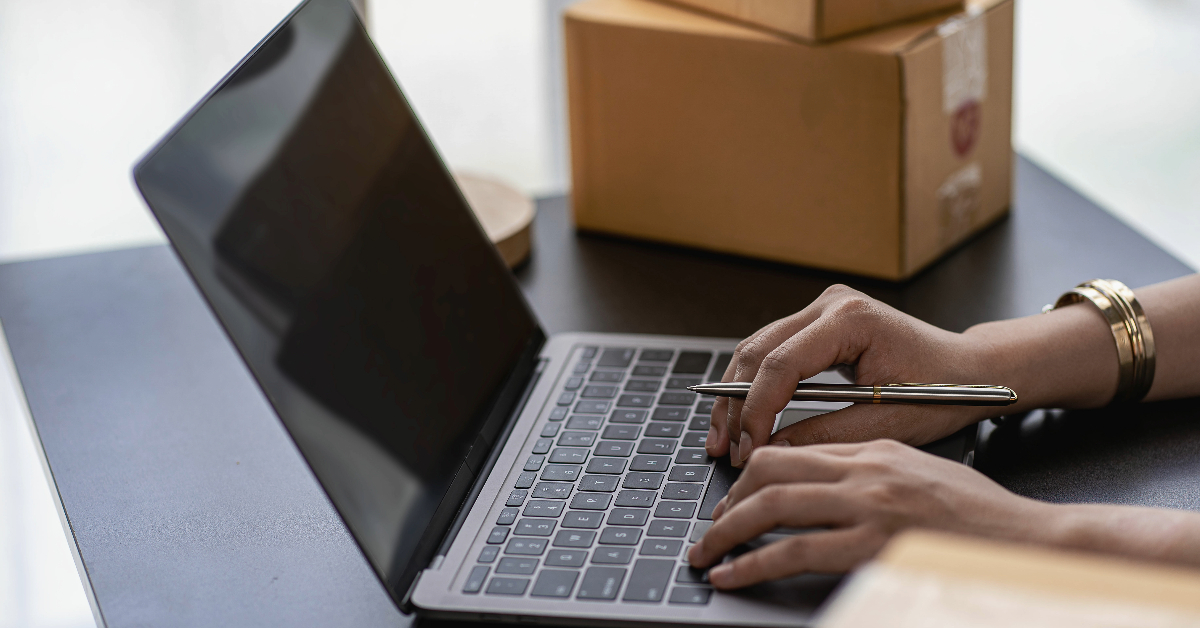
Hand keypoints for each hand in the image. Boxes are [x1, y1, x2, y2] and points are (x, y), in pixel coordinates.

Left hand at [686, 440, 1047, 588]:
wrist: (1028, 542)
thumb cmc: (979, 515)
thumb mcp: (919, 474)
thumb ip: (869, 474)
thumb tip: (819, 487)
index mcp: (875, 451)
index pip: (793, 449)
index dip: (751, 473)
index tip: (733, 497)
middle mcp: (866, 471)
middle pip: (771, 471)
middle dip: (728, 501)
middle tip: (710, 529)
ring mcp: (869, 506)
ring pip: (773, 507)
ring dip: (728, 532)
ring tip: (707, 554)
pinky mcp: (874, 546)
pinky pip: (796, 551)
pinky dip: (754, 564)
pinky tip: (734, 574)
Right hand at [706, 285, 997, 466]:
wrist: (971, 370)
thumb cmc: (943, 391)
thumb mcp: (884, 422)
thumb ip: (823, 434)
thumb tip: (772, 450)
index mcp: (851, 319)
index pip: (782, 364)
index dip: (757, 410)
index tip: (748, 449)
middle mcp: (831, 303)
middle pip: (758, 352)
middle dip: (736, 405)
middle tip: (724, 448)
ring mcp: (822, 308)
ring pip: (757, 350)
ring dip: (737, 395)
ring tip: (722, 438)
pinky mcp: (819, 322)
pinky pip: (772, 352)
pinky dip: (754, 386)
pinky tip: (742, 417)